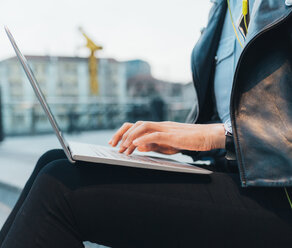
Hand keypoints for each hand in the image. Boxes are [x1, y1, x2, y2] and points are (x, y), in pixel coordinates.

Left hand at [108, 121, 224, 154]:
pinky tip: (136, 145)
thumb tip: (139, 147)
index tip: (116, 144)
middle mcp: (160, 125)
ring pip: (143, 127)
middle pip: (136, 124)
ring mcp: (166, 128)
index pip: (137, 127)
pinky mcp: (173, 135)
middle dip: (122, 134)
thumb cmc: (190, 141)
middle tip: (113, 146)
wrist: (208, 136)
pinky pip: (156, 134)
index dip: (124, 133)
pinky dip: (144, 139)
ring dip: (130, 137)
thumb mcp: (168, 145)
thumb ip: (154, 145)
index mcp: (158, 127)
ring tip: (122, 147)